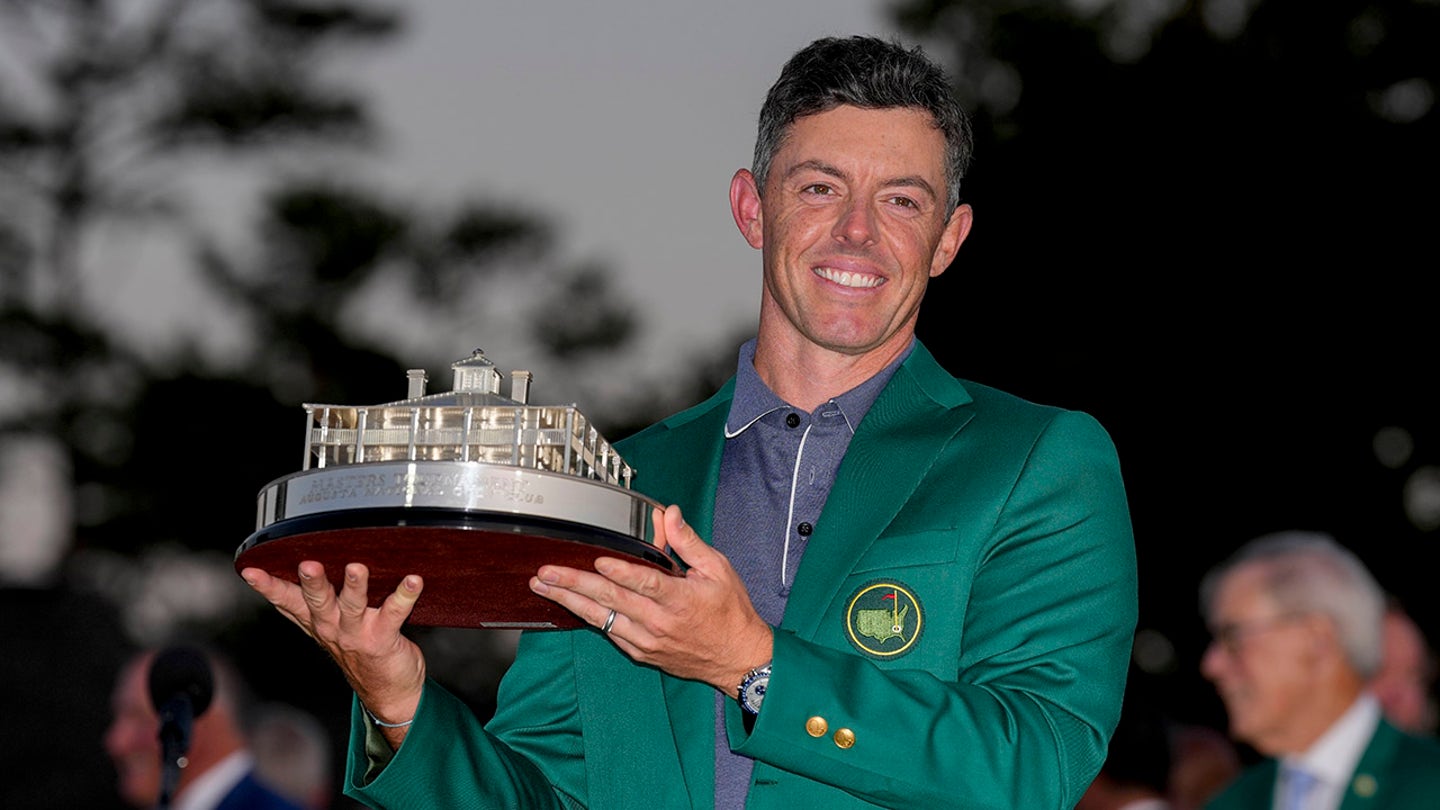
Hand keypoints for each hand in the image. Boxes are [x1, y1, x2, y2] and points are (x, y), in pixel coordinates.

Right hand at [241, 561, 426, 745]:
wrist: (388, 692)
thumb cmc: (359, 651)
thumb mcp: (327, 629)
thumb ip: (310, 605)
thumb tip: (293, 568)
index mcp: (317, 622)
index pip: (287, 602)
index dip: (268, 587)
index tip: (250, 570)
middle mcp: (333, 627)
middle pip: (318, 602)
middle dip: (312, 583)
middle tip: (308, 565)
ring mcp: (357, 634)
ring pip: (353, 606)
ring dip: (355, 586)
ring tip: (356, 568)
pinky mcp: (383, 638)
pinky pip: (395, 613)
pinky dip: (405, 595)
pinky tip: (414, 581)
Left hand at [529, 504, 772, 695]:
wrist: (738, 659)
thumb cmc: (730, 613)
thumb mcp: (718, 570)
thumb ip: (689, 542)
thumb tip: (670, 515)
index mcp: (680, 599)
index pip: (645, 583)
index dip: (621, 572)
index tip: (598, 560)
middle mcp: (659, 623)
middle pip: (611, 601)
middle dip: (574, 584)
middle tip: (546, 572)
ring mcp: (647, 641)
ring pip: (601, 619)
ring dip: (570, 601)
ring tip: (543, 587)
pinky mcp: (641, 653)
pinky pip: (610, 633)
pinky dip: (588, 618)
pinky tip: (569, 604)